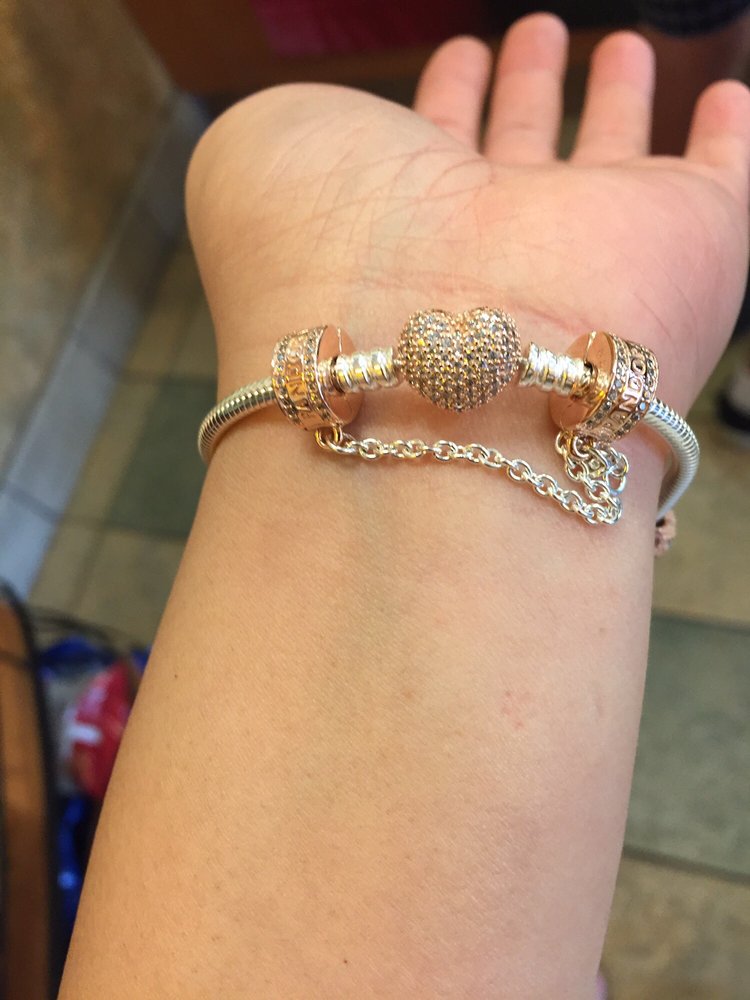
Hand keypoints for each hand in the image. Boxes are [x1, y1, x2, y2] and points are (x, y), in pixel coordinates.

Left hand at [188, 13, 749, 419]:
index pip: (433, 149)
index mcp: (407, 222)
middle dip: (528, 93)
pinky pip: (722, 175)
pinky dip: (728, 137)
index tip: (458, 55)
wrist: (439, 369)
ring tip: (617, 48)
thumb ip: (291, 135)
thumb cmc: (323, 246)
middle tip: (540, 36)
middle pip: (521, 155)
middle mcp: (496, 244)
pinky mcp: (691, 246)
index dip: (446, 99)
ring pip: (612, 156)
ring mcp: (593, 248)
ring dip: (613, 101)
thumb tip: (323, 137)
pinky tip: (727, 101)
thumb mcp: (256, 161)